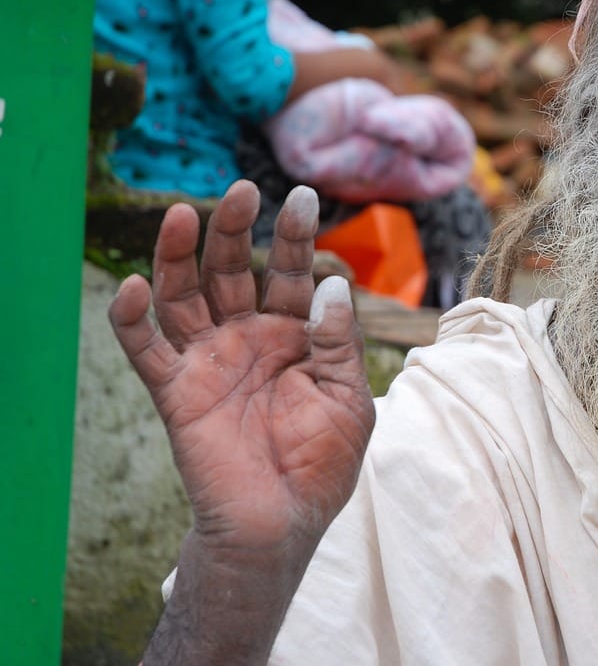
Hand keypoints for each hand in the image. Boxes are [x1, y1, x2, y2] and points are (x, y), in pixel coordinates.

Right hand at [109, 181, 374, 555]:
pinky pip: (147, 350)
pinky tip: (132, 286)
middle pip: (233, 270)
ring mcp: (209, 361)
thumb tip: (331, 284)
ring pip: (185, 295)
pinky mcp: (176, 392)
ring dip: (180, 255)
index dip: (296, 236)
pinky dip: (133, 319)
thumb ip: (337, 342)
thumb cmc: (323, 462)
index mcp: (294, 334)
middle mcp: (248, 337)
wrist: (282, 523)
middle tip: (243, 190)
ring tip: (183, 214)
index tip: (305, 196)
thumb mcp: (349, 397)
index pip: (292, 272)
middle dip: (235, 229)